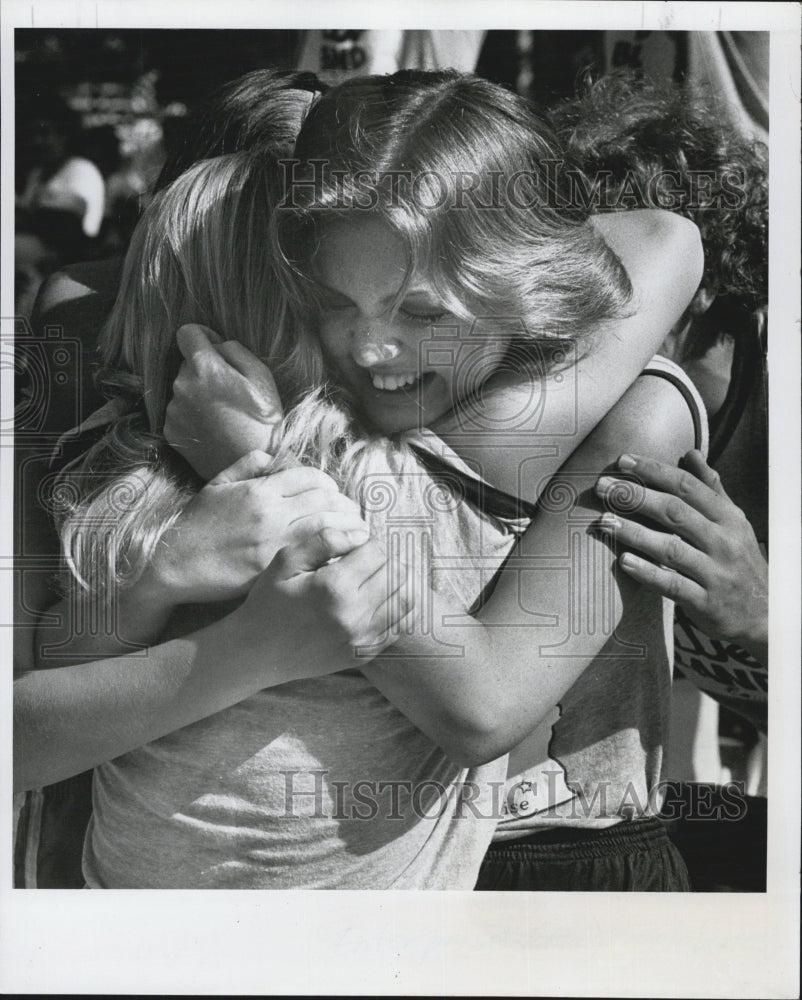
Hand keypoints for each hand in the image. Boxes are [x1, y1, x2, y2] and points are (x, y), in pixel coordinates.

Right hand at [143, 451, 368, 605]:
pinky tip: (341, 555)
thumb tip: (275, 456)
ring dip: (348, 528)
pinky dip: (334, 552)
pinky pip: (315, 556)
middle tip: (354, 514)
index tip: (333, 494)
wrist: (174, 563)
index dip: (328, 484)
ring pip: (328, 527)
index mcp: (259, 489)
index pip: (312, 477)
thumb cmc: (195, 524)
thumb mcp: (216, 485)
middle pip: (327, 501)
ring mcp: (274, 541)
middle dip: (345, 505)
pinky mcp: (273, 568)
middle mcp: (271, 513)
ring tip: (357, 534)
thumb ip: (247, 465)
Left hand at [164, 324, 283, 480]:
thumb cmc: (262, 422)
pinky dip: (193, 415)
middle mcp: (181, 385)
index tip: (217, 348)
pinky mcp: (171, 431)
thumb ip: (236, 350)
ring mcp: (174, 410)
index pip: (187, 333)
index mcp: (205, 368)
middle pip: (188, 363)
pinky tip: (213, 428)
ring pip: (184, 389)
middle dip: (205, 369)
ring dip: (199, 393)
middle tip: (230, 391)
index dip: (204, 336)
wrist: (250, 468)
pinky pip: (180, 411)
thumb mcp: (263, 377)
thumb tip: (218, 344)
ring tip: (224, 414)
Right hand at [234, 523, 416, 676]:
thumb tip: (363, 533)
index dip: (371, 542)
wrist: (256, 653)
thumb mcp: (286, 561)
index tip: (357, 546)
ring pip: (407, 599)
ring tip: (382, 576)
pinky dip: (400, 608)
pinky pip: (400, 626)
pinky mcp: (364, 653)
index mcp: (334, 586)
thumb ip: (324, 540)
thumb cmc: (268, 601)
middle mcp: (354, 614)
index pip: (378, 552)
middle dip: (388, 559)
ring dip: (400, 582)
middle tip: (370, 559)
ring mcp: (362, 637)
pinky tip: (384, 599)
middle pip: (397, 573)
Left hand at [595, 450, 767, 661]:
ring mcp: (716, 573)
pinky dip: (648, 573)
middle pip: (675, 512)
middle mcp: (724, 542)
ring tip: (604, 521)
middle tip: (603, 486)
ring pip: (670, 548)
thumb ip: (711, 489)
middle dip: (636, 497)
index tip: (623, 460)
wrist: (766, 613)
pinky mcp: (706, 602)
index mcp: (729, 519)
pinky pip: (673, 585)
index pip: (688, 487)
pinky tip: (624, 561)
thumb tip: (691, 453)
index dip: (654, 471)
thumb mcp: (734, 522)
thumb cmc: (740, 561)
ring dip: (635, 533)